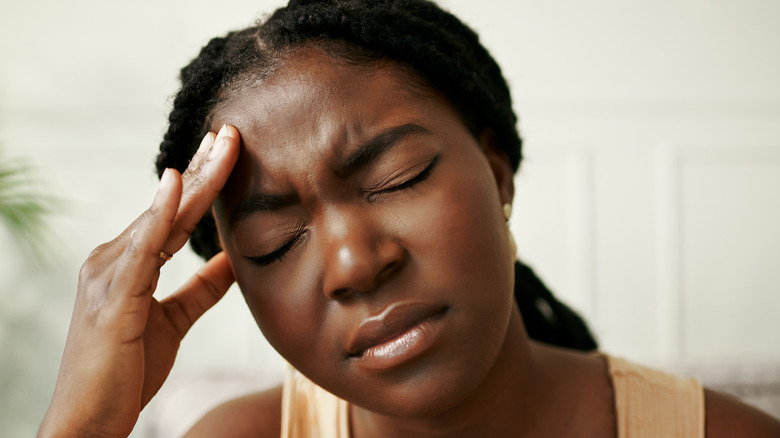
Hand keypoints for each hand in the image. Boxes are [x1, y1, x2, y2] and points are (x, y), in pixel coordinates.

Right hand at [38, 125, 239, 437]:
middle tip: (231, 131)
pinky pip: (141, 249)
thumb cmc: (126, 369)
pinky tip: (175, 183)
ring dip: (195, 179)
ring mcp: (109, 274)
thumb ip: (202, 288)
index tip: (227, 151)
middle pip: (169, 206)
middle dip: (203, 167)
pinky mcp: (113, 297)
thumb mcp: (175, 320)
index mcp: (129, 263)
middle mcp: (113, 258)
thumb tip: (233, 259)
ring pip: (161, 217)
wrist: (90, 418)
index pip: (174, 214)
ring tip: (222, 144)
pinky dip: (159, 214)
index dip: (201, 181)